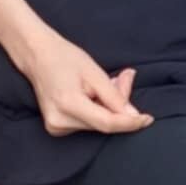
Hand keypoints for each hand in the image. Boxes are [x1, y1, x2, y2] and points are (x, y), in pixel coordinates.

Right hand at [10, 28, 152, 136]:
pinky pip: (88, 123)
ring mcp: (56, 127)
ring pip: (97, 123)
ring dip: (109, 106)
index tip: (148, 119)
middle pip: (103, 123)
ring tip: (109, 80)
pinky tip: (95, 92)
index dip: (130, 123)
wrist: (37, 56)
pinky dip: (98, 109)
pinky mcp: (56, 128)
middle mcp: (59, 122)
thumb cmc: (65, 57)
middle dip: (120, 105)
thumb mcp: (94, 72)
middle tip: (125, 77)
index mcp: (68, 105)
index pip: (107, 123)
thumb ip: (115, 96)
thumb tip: (133, 116)